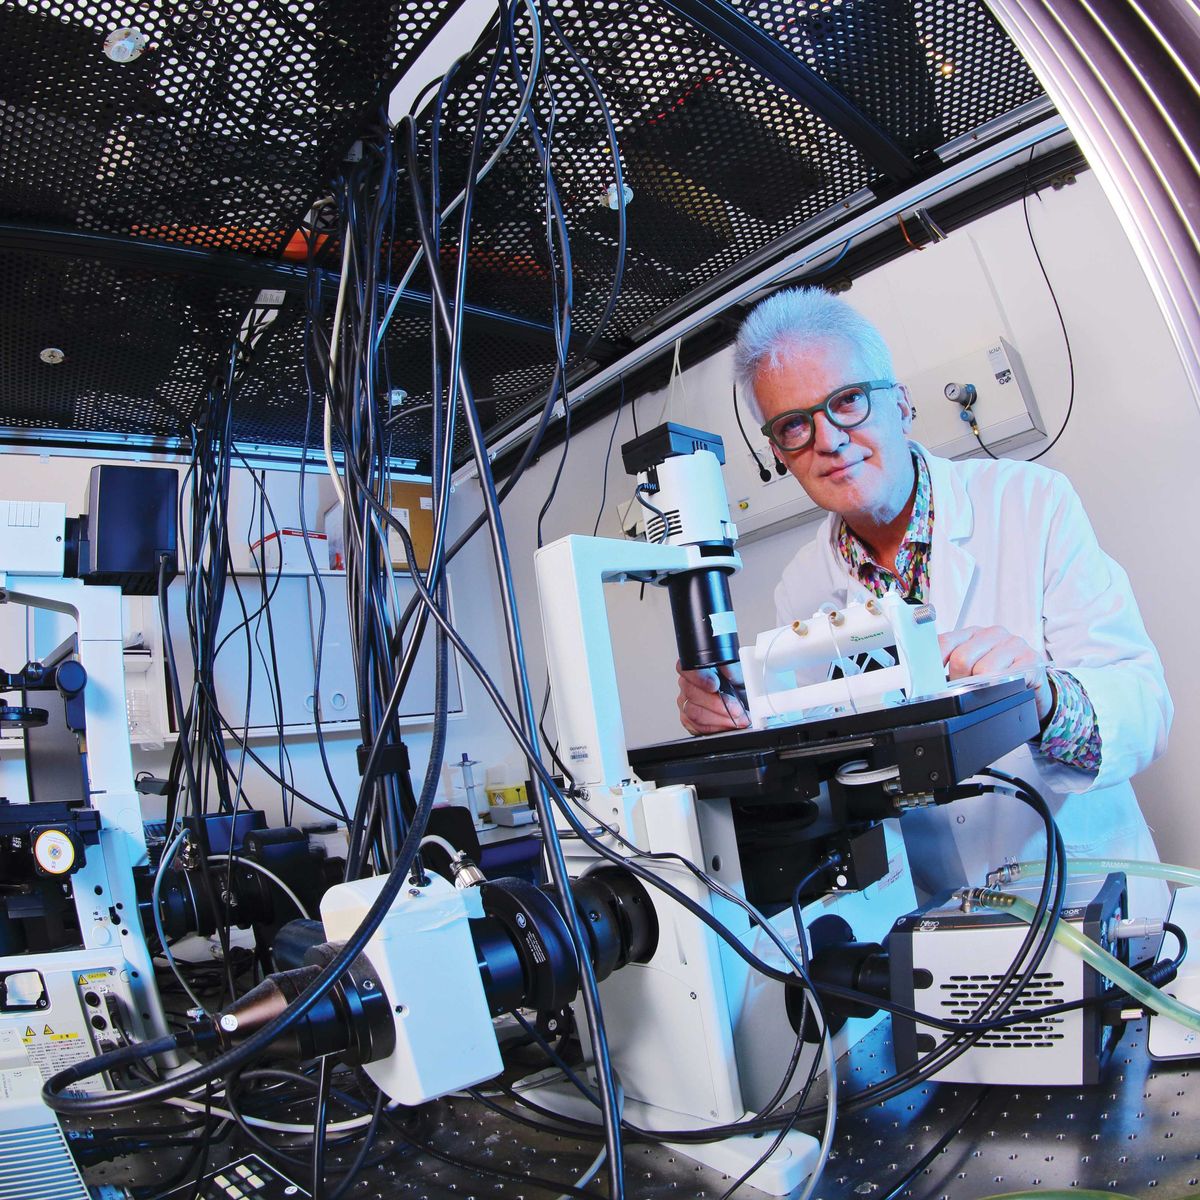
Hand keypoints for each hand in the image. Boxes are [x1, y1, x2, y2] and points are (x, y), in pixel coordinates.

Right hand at [676, 660, 748, 734]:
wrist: (742, 707)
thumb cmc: (738, 690)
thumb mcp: (740, 678)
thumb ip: (733, 671)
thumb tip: (727, 668)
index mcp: (696, 669)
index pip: (687, 670)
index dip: (699, 677)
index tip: (715, 685)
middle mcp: (687, 685)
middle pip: (691, 693)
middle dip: (716, 703)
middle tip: (736, 708)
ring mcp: (685, 704)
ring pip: (694, 712)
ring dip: (720, 718)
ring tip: (737, 718)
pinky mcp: (688, 721)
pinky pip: (697, 727)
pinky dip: (717, 727)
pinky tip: (728, 724)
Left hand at [939, 625, 1053, 720]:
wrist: (1033, 687)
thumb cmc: (997, 677)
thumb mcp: (971, 669)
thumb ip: (950, 668)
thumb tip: (929, 682)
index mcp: (972, 633)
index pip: (944, 643)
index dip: (933, 665)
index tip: (929, 682)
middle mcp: (993, 633)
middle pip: (962, 658)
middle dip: (959, 681)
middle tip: (967, 691)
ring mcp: (1014, 644)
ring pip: (983, 670)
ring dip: (981, 689)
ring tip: (988, 691)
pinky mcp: (1032, 659)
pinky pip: (1008, 677)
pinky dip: (1002, 688)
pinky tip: (1004, 689)